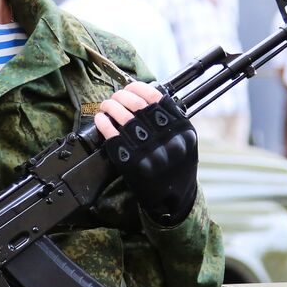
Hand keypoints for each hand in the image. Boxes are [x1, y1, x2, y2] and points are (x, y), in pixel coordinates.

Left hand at [94, 82, 198, 224]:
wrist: (174, 198)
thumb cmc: (179, 166)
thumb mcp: (185, 140)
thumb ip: (171, 119)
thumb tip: (145, 94)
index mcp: (181, 130)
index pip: (156, 98)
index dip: (138, 89)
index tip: (129, 87)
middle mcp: (165, 139)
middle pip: (137, 106)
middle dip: (121, 96)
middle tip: (115, 97)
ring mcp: (148, 152)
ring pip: (123, 118)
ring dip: (110, 106)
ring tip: (106, 105)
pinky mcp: (131, 164)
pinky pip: (112, 137)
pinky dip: (103, 124)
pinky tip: (101, 119)